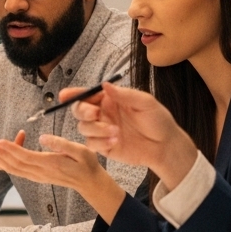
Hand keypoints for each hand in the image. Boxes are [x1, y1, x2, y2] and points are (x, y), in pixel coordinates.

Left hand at [0, 131, 107, 190]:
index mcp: (50, 164)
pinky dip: (3, 164)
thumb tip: (42, 137)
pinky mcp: (35, 176)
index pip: (26, 157)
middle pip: (13, 163)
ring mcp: (36, 176)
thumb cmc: (86, 164)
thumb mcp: (80, 151)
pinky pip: (16, 171)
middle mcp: (40, 172)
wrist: (89, 182)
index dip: (11, 149)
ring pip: (12, 168)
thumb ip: (61, 144)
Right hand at [71, 82, 198, 189]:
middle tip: (96, 114)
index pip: (87, 94)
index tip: (65, 96)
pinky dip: (100, 142)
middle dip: (83, 111)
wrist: (166, 146)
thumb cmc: (158, 120)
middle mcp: (103, 114)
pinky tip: (115, 140)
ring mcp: (102, 131)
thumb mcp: (145, 102)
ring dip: (96, 129)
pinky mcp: (104, 146)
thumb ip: (124, 94)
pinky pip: (91, 143)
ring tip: (116, 131)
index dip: (74, 94)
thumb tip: (104, 85)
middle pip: (79, 110)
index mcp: (110, 100)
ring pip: (83, 128)